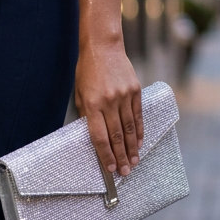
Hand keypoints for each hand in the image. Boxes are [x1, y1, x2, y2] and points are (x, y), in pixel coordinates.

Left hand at [74, 40, 142, 177]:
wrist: (103, 46)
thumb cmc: (87, 71)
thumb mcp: (80, 93)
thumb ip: (86, 114)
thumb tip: (94, 136)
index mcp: (92, 104)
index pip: (99, 136)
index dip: (105, 155)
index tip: (110, 169)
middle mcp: (109, 102)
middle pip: (116, 136)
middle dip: (121, 157)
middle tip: (126, 173)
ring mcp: (124, 96)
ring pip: (129, 129)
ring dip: (132, 148)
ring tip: (134, 162)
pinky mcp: (135, 91)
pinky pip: (138, 116)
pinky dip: (139, 131)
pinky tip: (139, 143)